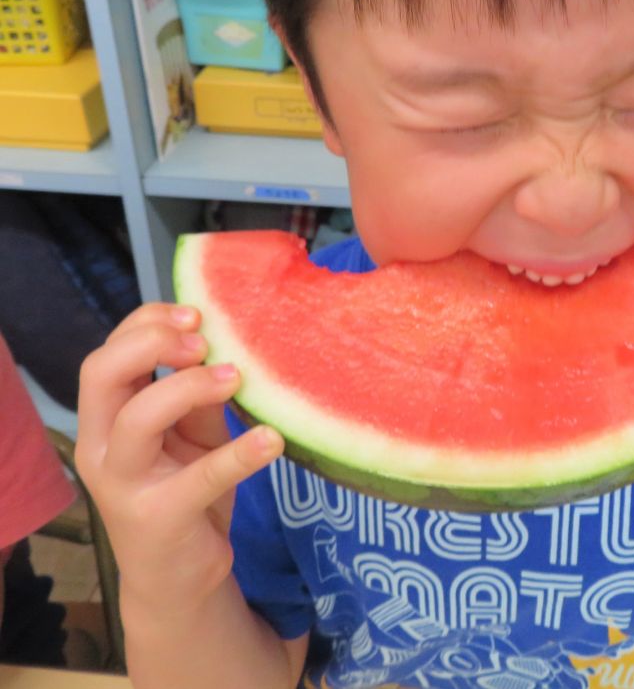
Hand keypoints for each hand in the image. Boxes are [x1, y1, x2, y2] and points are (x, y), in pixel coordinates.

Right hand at [76, 303, 283, 617]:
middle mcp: (102, 448)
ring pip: (137, 419)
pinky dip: (239, 454)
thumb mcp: (191, 434)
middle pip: (101, 374)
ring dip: (188, 387)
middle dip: (152, 343)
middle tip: (204, 341)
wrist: (178, 579)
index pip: (106, 355)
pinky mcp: (160, 519)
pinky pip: (199, 478)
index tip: (196, 315)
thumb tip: (224, 341)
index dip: (146, 324)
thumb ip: (196, 394)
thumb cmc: (184, 490)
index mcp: (106, 420)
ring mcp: (124, 485)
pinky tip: (272, 439)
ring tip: (236, 376)